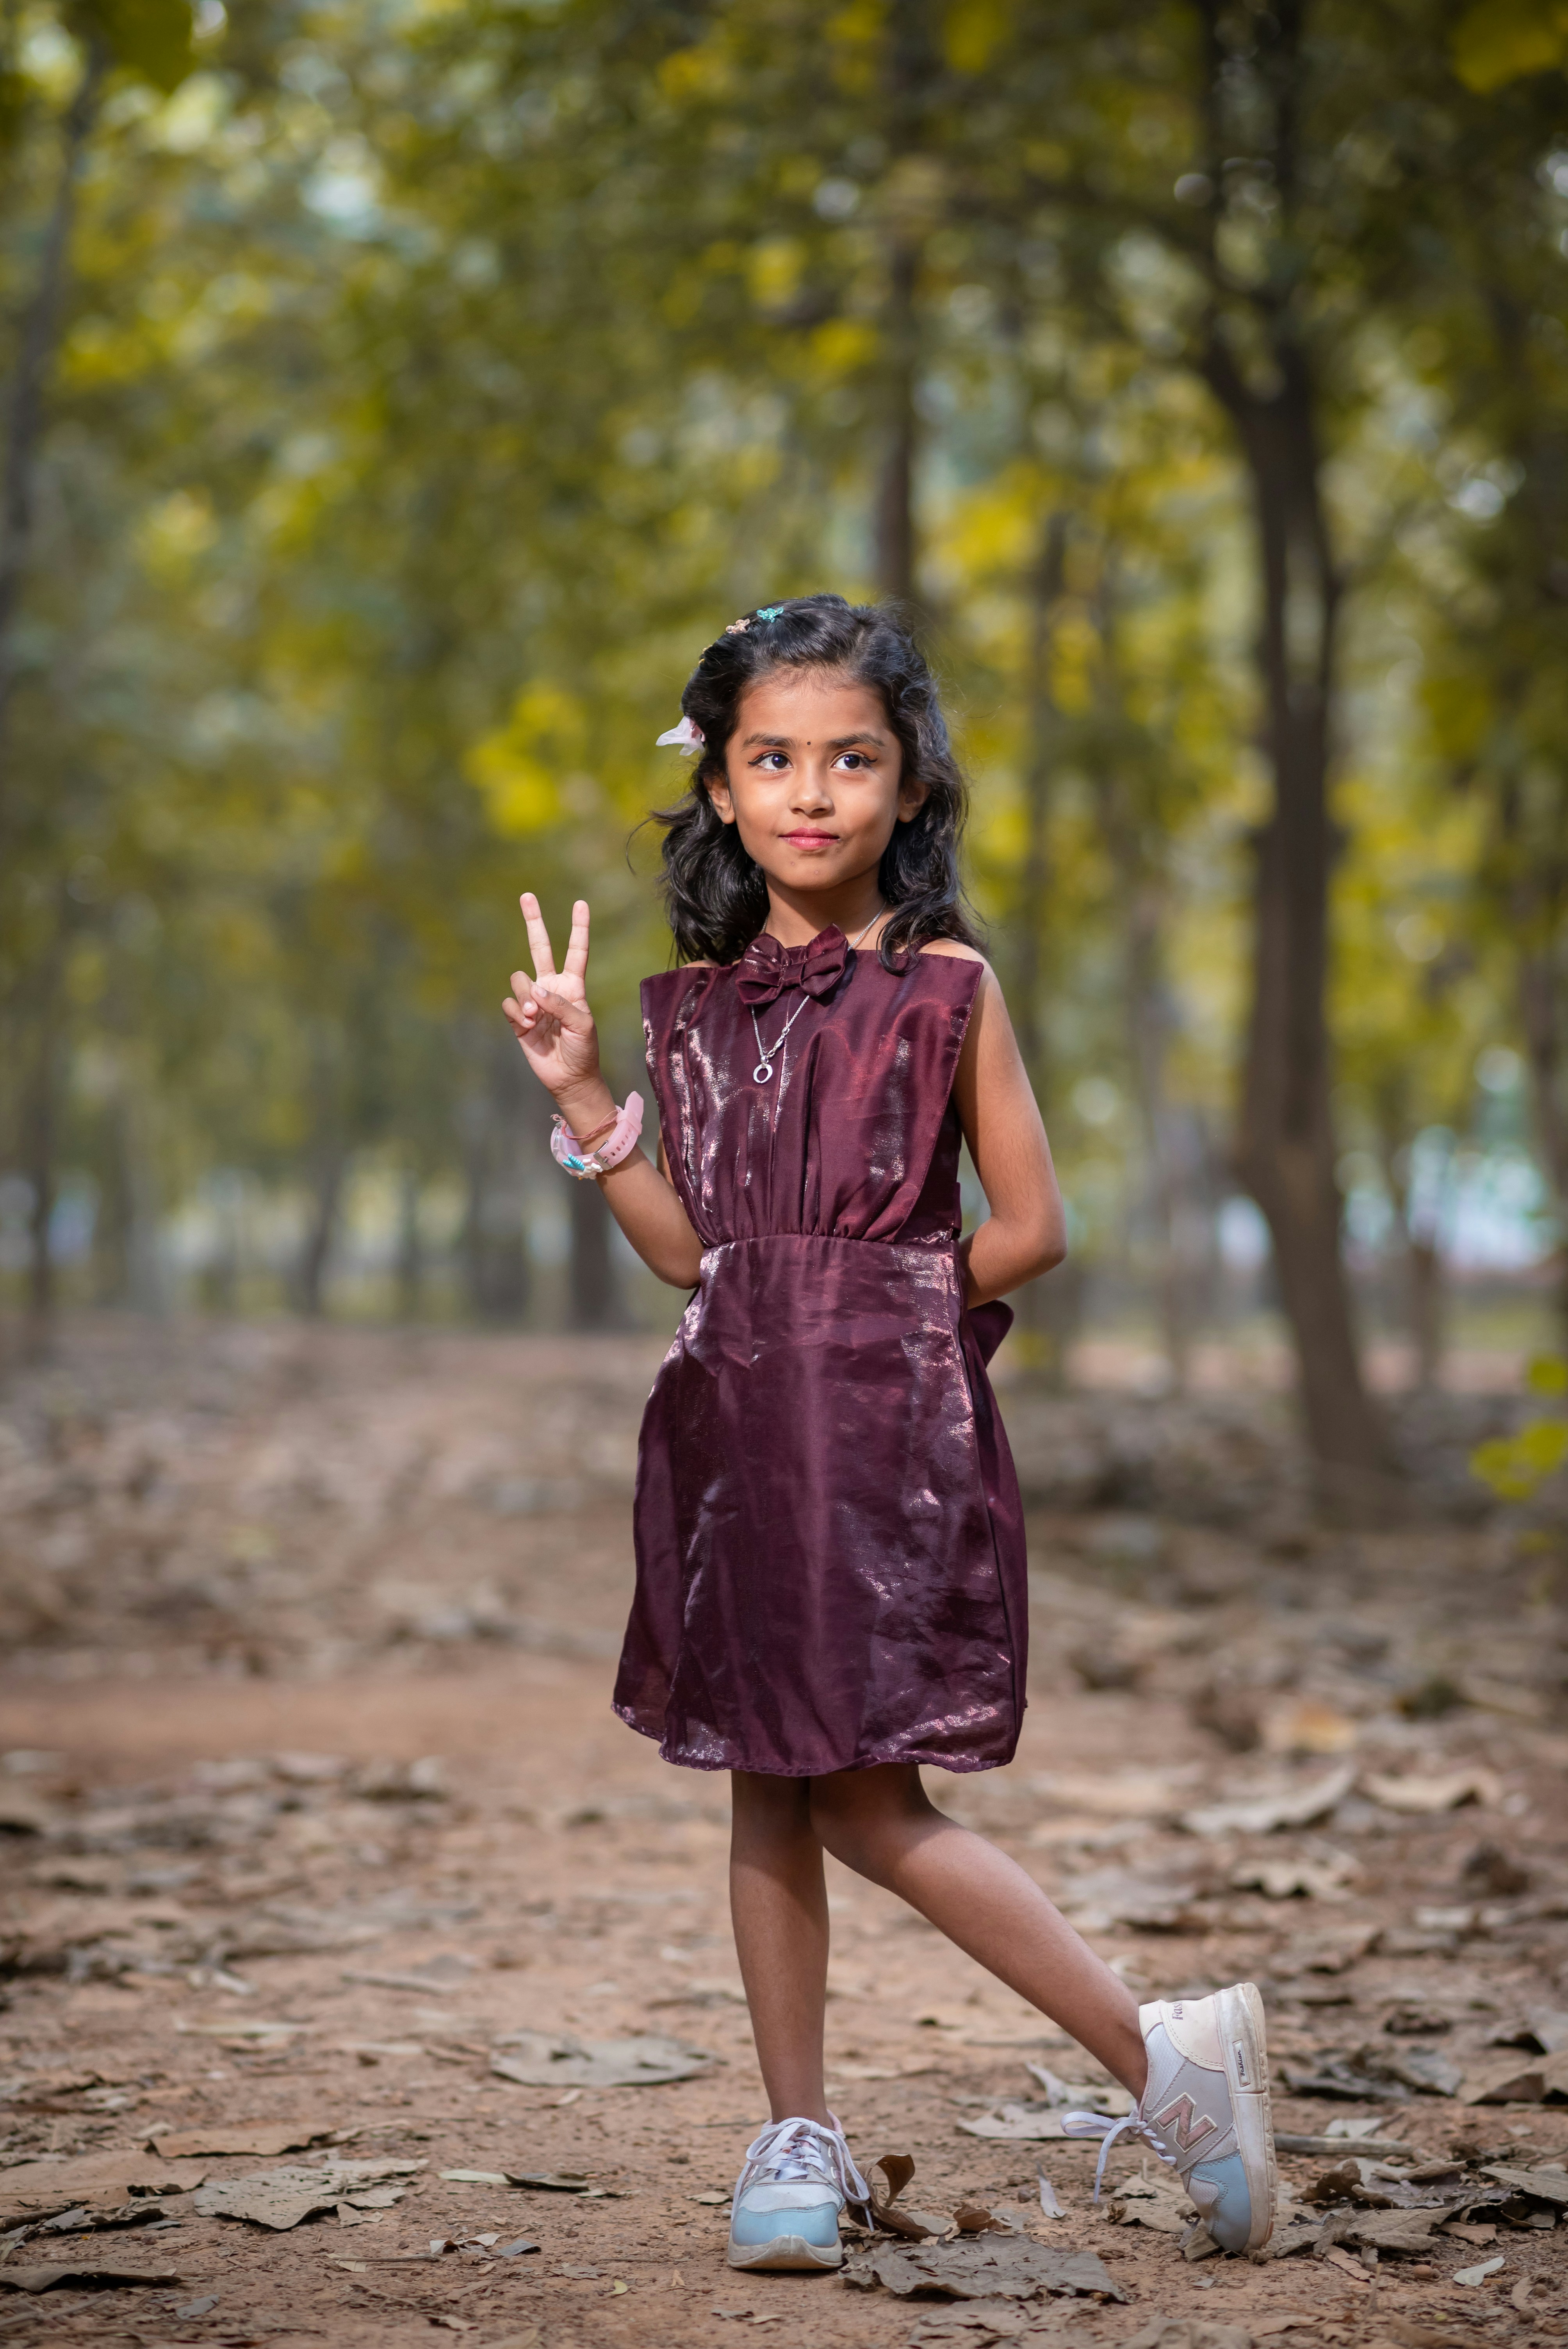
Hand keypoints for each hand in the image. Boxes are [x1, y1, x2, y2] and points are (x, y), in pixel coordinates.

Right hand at [502, 894, 605, 1116]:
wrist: (569, 1077)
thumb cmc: (583, 1050)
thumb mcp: (582, 1025)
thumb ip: (560, 1004)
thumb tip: (534, 989)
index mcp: (573, 986)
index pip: (576, 951)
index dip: (578, 928)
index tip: (580, 903)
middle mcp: (551, 988)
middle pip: (540, 948)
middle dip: (534, 922)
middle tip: (527, 895)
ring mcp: (533, 1002)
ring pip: (519, 979)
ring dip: (524, 996)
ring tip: (533, 1016)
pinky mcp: (517, 1019)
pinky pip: (508, 1003)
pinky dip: (515, 1012)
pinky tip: (525, 1025)